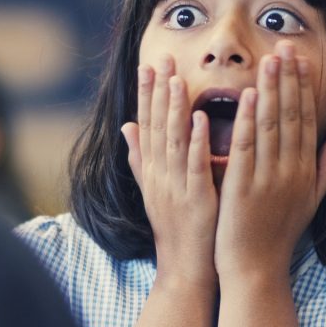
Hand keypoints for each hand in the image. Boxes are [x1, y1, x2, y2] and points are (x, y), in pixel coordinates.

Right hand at [122, 55, 218, 287]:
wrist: (184, 268)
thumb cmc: (176, 229)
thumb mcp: (154, 189)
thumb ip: (140, 158)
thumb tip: (126, 127)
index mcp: (152, 171)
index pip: (146, 124)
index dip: (146, 93)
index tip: (148, 64)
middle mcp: (159, 175)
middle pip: (156, 126)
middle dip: (157, 91)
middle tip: (161, 57)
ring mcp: (175, 187)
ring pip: (173, 141)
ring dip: (174, 109)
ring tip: (176, 78)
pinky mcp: (195, 199)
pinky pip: (194, 166)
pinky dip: (195, 142)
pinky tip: (199, 119)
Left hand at [214, 42, 325, 282]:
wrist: (256, 271)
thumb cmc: (279, 236)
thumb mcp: (309, 201)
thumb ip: (324, 168)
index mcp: (305, 171)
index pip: (306, 121)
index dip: (303, 88)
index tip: (300, 60)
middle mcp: (291, 172)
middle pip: (291, 116)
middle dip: (288, 78)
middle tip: (284, 45)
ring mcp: (268, 179)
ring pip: (271, 126)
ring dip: (270, 90)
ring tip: (268, 59)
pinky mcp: (243, 188)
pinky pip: (247, 148)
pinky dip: (248, 121)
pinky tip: (247, 96)